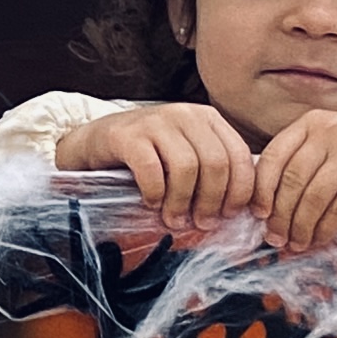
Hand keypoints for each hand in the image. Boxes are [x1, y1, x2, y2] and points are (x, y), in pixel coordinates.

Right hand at [69, 104, 256, 232]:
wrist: (95, 141)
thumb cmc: (146, 155)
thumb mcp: (185, 154)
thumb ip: (210, 171)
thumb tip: (239, 209)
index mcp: (207, 118)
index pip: (239, 155)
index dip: (241, 190)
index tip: (231, 215)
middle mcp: (185, 114)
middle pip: (216, 163)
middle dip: (212, 200)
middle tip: (202, 224)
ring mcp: (156, 121)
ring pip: (187, 167)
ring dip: (182, 202)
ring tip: (175, 220)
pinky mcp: (127, 135)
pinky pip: (151, 170)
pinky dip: (155, 193)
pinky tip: (151, 204)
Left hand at [250, 110, 336, 251]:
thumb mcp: (327, 151)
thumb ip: (297, 166)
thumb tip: (261, 208)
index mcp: (311, 123)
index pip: (274, 156)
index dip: (262, 189)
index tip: (258, 214)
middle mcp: (331, 130)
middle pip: (292, 179)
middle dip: (280, 214)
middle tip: (275, 238)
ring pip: (313, 197)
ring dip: (300, 227)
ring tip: (295, 244)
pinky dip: (324, 230)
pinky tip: (318, 240)